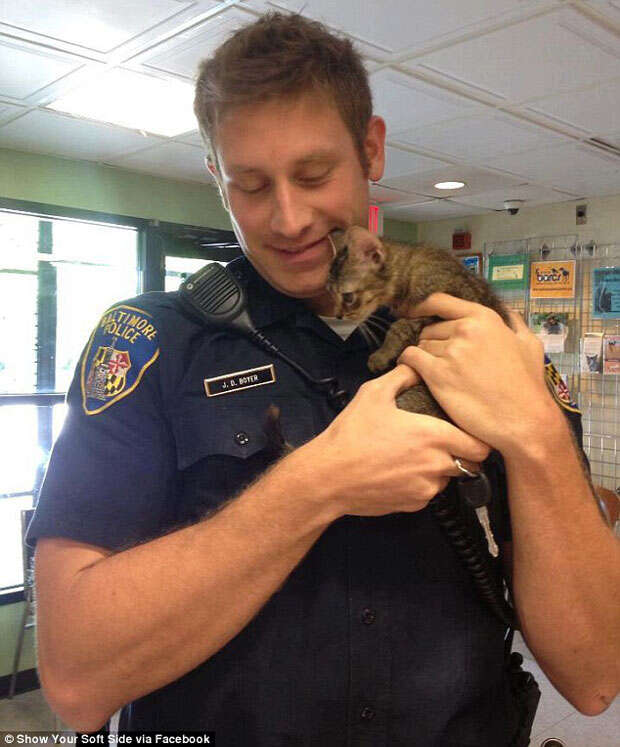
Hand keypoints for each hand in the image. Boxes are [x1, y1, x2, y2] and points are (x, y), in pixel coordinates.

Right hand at [301, 363, 489, 518]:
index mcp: (433, 436)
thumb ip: (402, 376)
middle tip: (443, 442)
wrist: (329, 477)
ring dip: (440, 469)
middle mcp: (436, 465)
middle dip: (462, 454)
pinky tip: (400, 471)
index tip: (468, 431)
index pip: (481, 445)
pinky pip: (428, 493)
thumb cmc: (352, 435)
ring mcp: (426, 489)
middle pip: (470, 465)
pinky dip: (421, 483)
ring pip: (448, 479)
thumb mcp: (374, 394)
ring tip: (416, 456)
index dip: (478, 438)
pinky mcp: (414, 505)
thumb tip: (417, 367)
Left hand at [397, 293, 561, 451]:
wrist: (524, 420)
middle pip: (429, 328)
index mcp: (484, 318)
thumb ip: (515, 322)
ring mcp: (450, 351)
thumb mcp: (530, 344)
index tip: (411, 312)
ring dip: (424, 357)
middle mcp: (465, 330)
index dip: (420, 306)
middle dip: (432, 342)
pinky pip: (410, 359)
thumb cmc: (528, 385)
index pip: (439, 301)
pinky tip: (415, 372)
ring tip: (438, 373)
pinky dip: (408, 364)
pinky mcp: (438, 374)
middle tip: (441, 360)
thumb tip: (507, 312)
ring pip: (420, 345)